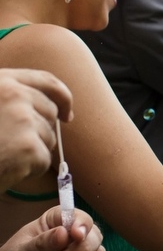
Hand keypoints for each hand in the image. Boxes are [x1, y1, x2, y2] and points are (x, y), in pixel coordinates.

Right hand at [0, 69, 73, 191]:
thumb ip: (10, 99)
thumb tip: (59, 111)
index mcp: (0, 81)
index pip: (46, 81)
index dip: (62, 96)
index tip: (67, 114)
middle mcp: (13, 94)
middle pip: (50, 112)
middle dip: (42, 130)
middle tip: (16, 146)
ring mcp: (21, 119)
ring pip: (49, 137)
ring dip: (33, 151)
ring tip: (3, 155)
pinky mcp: (28, 146)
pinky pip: (44, 159)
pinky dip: (29, 169)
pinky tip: (7, 169)